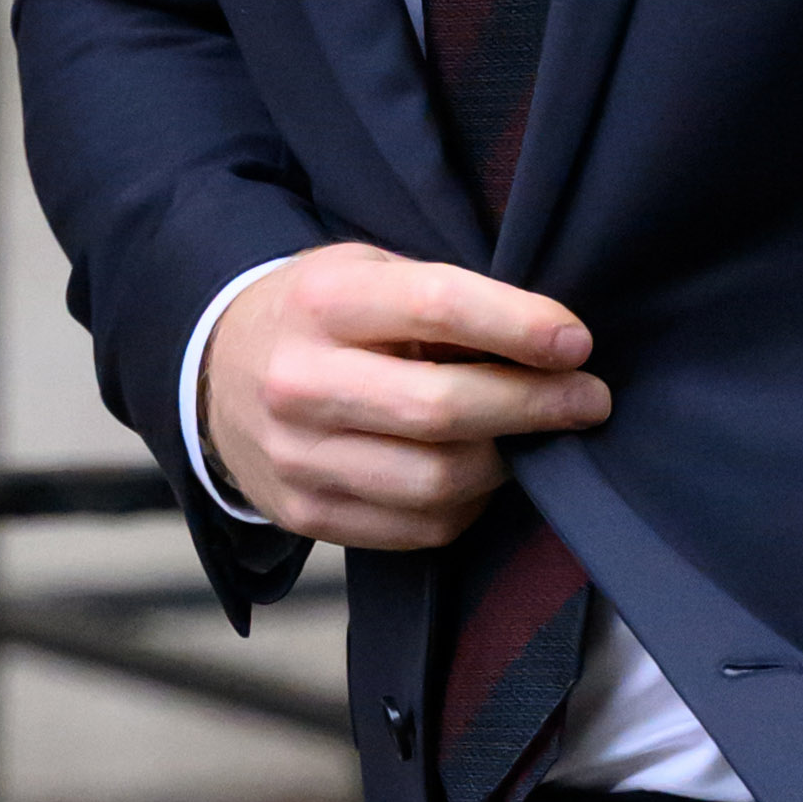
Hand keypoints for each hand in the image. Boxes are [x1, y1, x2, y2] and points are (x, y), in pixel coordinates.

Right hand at [194, 246, 609, 548]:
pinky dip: (469, 504)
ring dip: (508, 462)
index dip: (520, 326)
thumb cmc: (320, 317)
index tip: (575, 341)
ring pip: (436, 481)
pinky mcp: (306, 514)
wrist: (214, 374)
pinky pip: (419, 528)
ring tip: (537, 438)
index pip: (438, 307)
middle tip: (588, 399)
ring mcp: (297, 457)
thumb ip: (445, 300)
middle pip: (441, 409)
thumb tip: (552, 346)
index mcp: (322, 302)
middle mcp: (299, 381)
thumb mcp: (368, 273)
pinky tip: (482, 473)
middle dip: (534, 406)